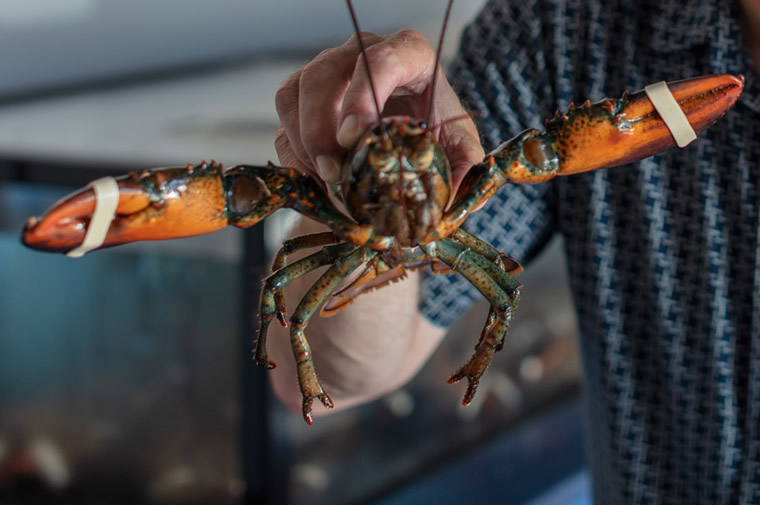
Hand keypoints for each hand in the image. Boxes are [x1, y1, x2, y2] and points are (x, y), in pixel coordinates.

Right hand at [274, 29, 483, 191]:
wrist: (405, 145)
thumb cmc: (435, 137)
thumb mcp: (459, 152)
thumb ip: (463, 172)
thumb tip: (448, 205)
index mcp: (409, 56)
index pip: (383, 57)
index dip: (365, 94)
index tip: (354, 137)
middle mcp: (361, 53)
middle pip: (326, 73)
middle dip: (322, 127)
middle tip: (334, 173)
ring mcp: (327, 72)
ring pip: (295, 93)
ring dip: (305, 141)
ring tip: (328, 180)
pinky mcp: (302, 98)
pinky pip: (283, 120)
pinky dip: (294, 154)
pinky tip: (316, 180)